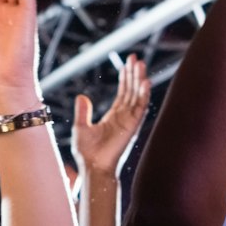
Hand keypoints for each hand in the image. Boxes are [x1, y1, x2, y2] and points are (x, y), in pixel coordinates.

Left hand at [71, 54, 150, 177]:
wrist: (93, 166)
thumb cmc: (87, 152)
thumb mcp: (80, 127)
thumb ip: (83, 112)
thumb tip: (82, 96)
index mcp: (114, 117)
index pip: (123, 93)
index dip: (126, 78)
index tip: (128, 64)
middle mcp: (124, 117)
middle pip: (132, 91)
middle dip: (134, 74)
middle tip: (135, 58)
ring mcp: (129, 121)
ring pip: (137, 96)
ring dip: (140, 80)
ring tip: (140, 64)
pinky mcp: (132, 126)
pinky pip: (140, 107)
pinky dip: (143, 94)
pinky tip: (145, 81)